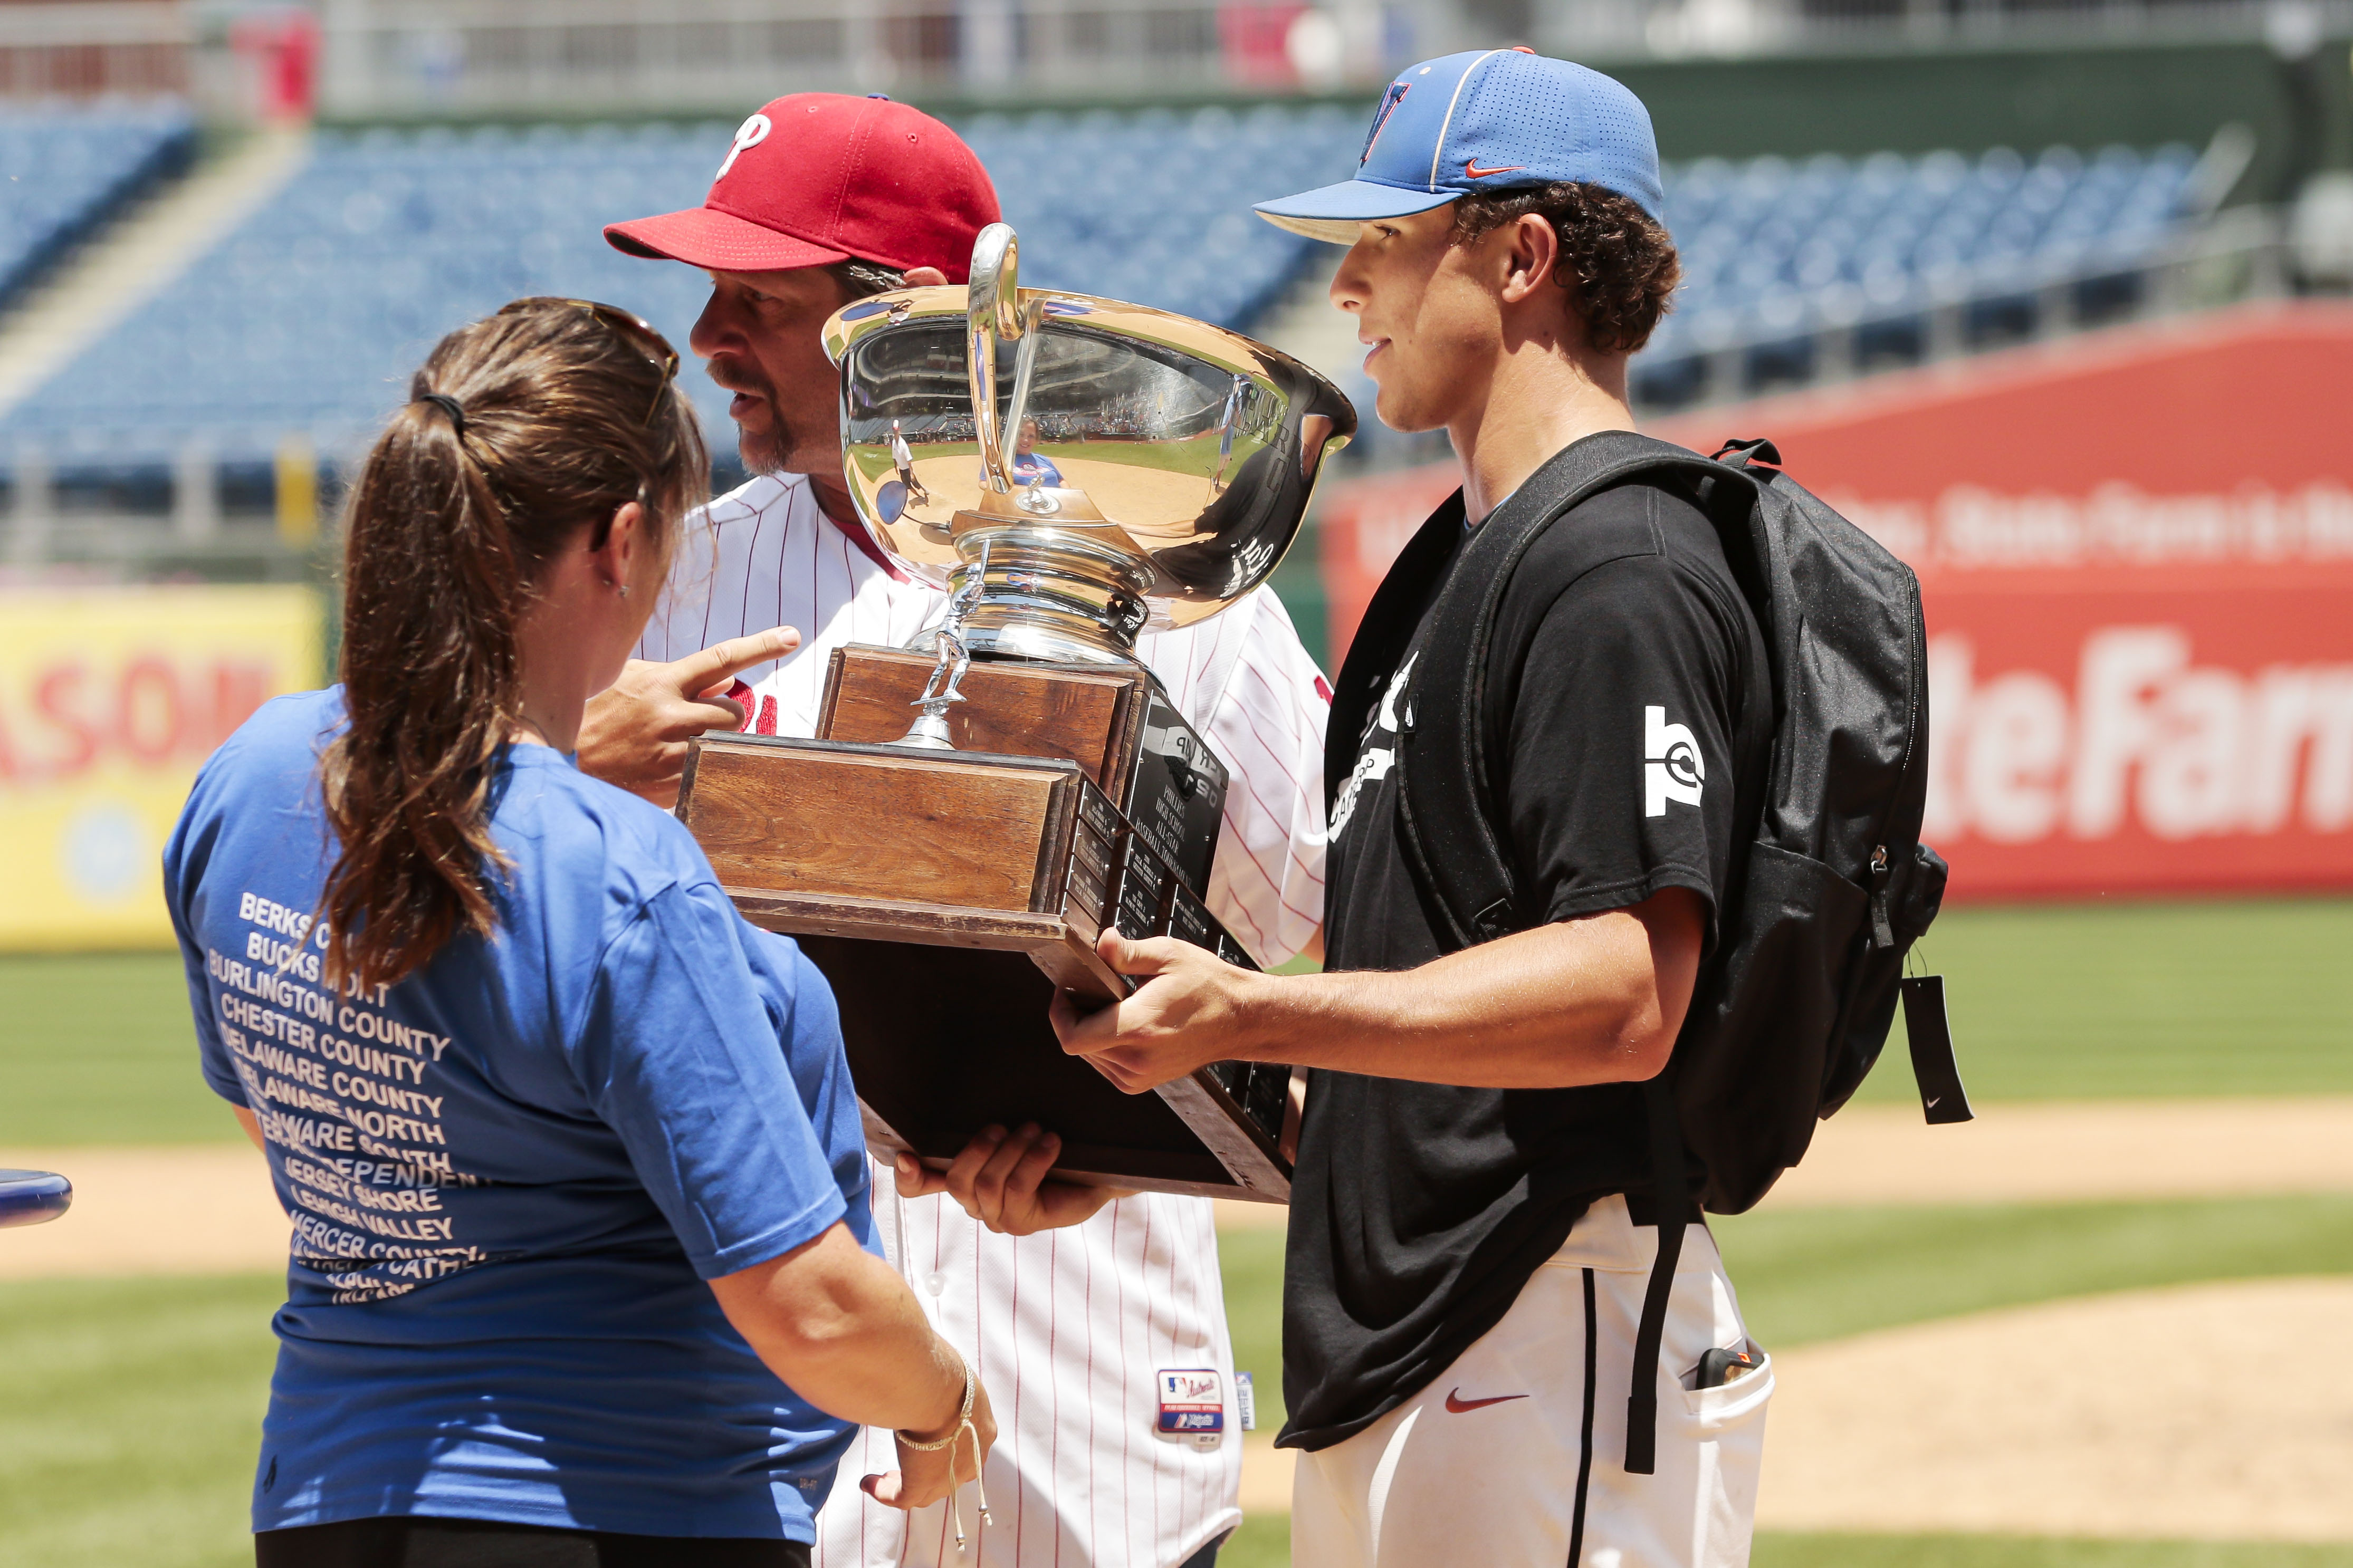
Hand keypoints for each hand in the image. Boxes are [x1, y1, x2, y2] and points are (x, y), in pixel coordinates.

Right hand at [576, 627, 799, 806]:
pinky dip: (693, 767)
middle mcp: (670, 716)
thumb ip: (677, 678)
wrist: (564, 764)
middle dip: (726, 717)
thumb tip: (726, 680)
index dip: (761, 646)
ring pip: (723, 743)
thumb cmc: (596, 715)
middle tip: (699, 721)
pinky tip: (662, 764)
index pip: (721, 658)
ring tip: (676, 742)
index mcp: (661, 683)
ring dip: (710, 742)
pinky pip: (704, 771)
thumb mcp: (630, 682)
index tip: (792, 637)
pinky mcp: (670, 784)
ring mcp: (672, 752)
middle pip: (734, 712)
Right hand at [860, 1367, 996, 1510]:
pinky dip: (883, 1493)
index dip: (945, 1448)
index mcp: (983, 1429)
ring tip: (883, 1477)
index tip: (926, 1442)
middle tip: (904, 1465)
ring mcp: (948, 1477)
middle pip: (948, 1475)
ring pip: (925, 1493)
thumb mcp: (951, 1377)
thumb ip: (942, 1385)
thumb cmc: (941, 1371)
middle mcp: (973, 1459)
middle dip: (926, 1472)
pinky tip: (867, 1481)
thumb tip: (925, 1374)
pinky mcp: (922, 1484)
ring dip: (902, 1485)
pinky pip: (901, 1498)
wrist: (934, 1389)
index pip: (966, 1447)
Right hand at [894, 1127, 1129, 1235]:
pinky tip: (1051, 1144)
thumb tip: (952, 1110)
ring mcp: (998, 1217)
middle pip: (958, 1181)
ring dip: (1013, 1150)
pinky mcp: (1024, 1222)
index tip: (905, 1156)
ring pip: (988, 1185)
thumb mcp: (1011, 1133)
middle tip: (1005, 1127)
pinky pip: (1018, 1189)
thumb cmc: (1048, 1149)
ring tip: (1036, 1130)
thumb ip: (982, 1130)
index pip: (920, 1187)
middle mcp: (975, 1204)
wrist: (1096, 1169)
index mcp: (964, 1181)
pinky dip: (1035, 1160)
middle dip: (980, 1148)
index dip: (909, 1177)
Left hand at [1049, 928, 1269, 1092]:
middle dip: (1077, 1016)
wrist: (1239, 1019)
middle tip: (1095, 990)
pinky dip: (1105, 1046)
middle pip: (1078, 1044)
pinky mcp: (1143, 1082)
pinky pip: (1106, 1065)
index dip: (1059, 1014)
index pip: (1072, 1038)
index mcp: (1138, 1028)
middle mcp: (1137, 1059)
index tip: (1067, 991)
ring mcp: (1140, 1076)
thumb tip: (1100, 942)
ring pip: (1090, 1057)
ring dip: (1092, 1031)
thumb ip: (1127, 952)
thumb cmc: (1207, 984)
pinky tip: (1125, 1025)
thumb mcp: (1168, 955)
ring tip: (1116, 1006)